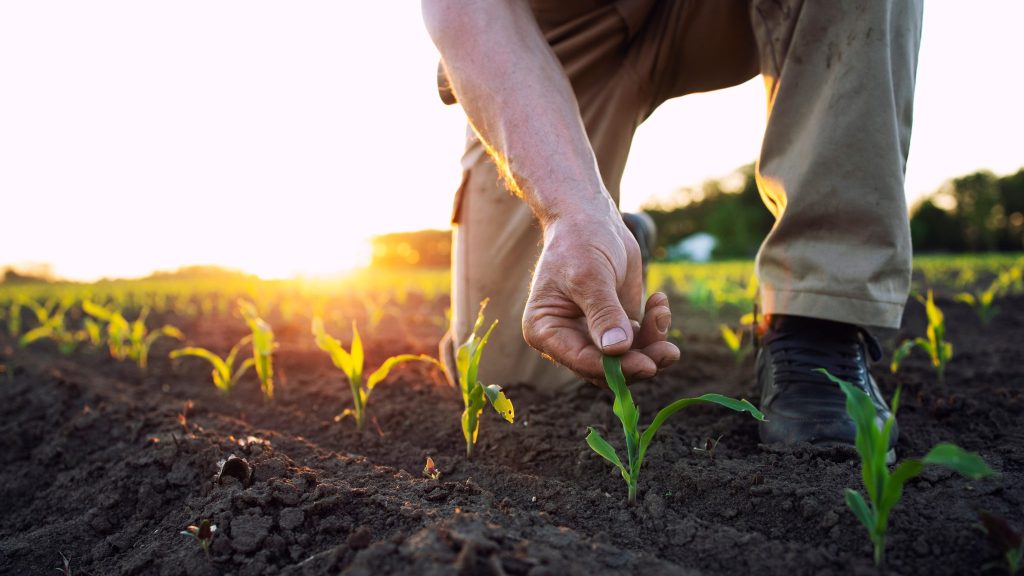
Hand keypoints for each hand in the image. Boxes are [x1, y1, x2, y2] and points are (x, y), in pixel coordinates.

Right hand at [522, 208, 679, 382]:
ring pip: (627, 360)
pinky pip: (640, 342)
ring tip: (662, 313)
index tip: (646, 364)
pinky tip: (659, 302)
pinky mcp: (617, 326)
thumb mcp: (589, 276)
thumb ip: (604, 313)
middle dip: (639, 361)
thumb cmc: (579, 242)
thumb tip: (617, 350)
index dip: (614, 368)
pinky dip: (655, 327)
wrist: (591, 218)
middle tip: (669, 352)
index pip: (580, 361)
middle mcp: (567, 339)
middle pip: (606, 368)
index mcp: (546, 331)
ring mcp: (593, 335)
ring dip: (652, 343)